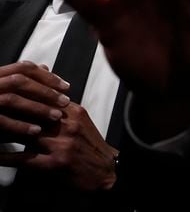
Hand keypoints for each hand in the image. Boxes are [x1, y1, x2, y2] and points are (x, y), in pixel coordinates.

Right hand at [0, 62, 69, 141]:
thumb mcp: (4, 89)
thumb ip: (22, 79)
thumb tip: (46, 67)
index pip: (23, 68)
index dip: (46, 75)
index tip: (65, 86)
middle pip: (19, 81)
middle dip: (45, 90)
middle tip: (65, 101)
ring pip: (11, 99)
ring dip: (36, 108)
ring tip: (56, 116)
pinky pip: (0, 121)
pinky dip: (19, 126)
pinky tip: (36, 131)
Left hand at [0, 102, 117, 190]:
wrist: (105, 170)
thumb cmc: (90, 147)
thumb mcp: (81, 121)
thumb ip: (62, 108)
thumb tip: (45, 92)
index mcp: (74, 112)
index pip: (43, 97)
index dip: (22, 95)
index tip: (6, 93)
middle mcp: (68, 125)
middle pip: (32, 112)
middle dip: (10, 110)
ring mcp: (61, 144)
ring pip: (26, 133)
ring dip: (4, 131)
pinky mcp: (55, 163)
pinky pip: (24, 158)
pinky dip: (6, 157)